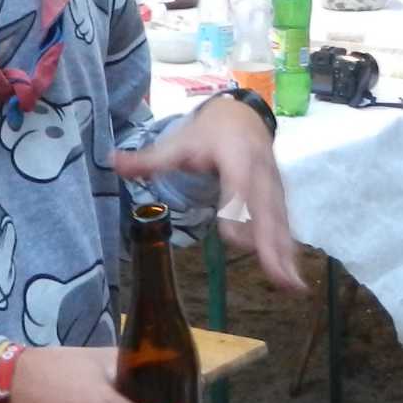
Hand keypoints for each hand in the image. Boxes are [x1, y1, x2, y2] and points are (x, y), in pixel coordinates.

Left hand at [115, 96, 305, 290]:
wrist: (243, 115)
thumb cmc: (209, 133)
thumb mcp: (179, 142)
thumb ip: (149, 159)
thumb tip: (112, 161)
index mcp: (235, 158)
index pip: (237, 187)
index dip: (237, 212)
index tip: (233, 240)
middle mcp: (260, 173)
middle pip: (266, 212)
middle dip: (270, 244)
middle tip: (276, 276)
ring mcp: (273, 187)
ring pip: (279, 223)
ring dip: (285, 255)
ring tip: (290, 286)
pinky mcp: (279, 198)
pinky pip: (284, 226)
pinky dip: (289, 252)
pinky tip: (291, 279)